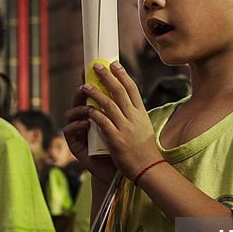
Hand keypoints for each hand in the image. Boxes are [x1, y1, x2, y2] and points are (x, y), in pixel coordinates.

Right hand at [64, 88, 117, 185]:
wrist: (126, 170)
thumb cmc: (126, 146)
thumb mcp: (126, 122)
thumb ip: (122, 106)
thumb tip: (126, 82)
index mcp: (98, 112)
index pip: (93, 93)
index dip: (91, 81)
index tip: (92, 69)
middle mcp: (86, 119)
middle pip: (79, 100)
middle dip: (82, 91)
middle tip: (85, 85)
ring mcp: (79, 131)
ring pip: (71, 114)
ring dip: (79, 108)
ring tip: (88, 107)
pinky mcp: (75, 145)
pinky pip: (69, 131)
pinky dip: (76, 126)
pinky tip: (86, 124)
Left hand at [72, 61, 160, 178]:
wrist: (148, 167)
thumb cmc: (144, 148)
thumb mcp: (143, 126)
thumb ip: (135, 113)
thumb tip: (127, 100)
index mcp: (141, 113)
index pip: (132, 88)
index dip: (122, 74)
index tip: (114, 64)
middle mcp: (134, 117)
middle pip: (119, 91)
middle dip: (107, 77)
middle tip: (96, 67)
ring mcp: (125, 127)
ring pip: (109, 104)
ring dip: (95, 93)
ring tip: (85, 86)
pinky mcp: (116, 139)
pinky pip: (103, 122)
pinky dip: (95, 113)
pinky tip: (87, 107)